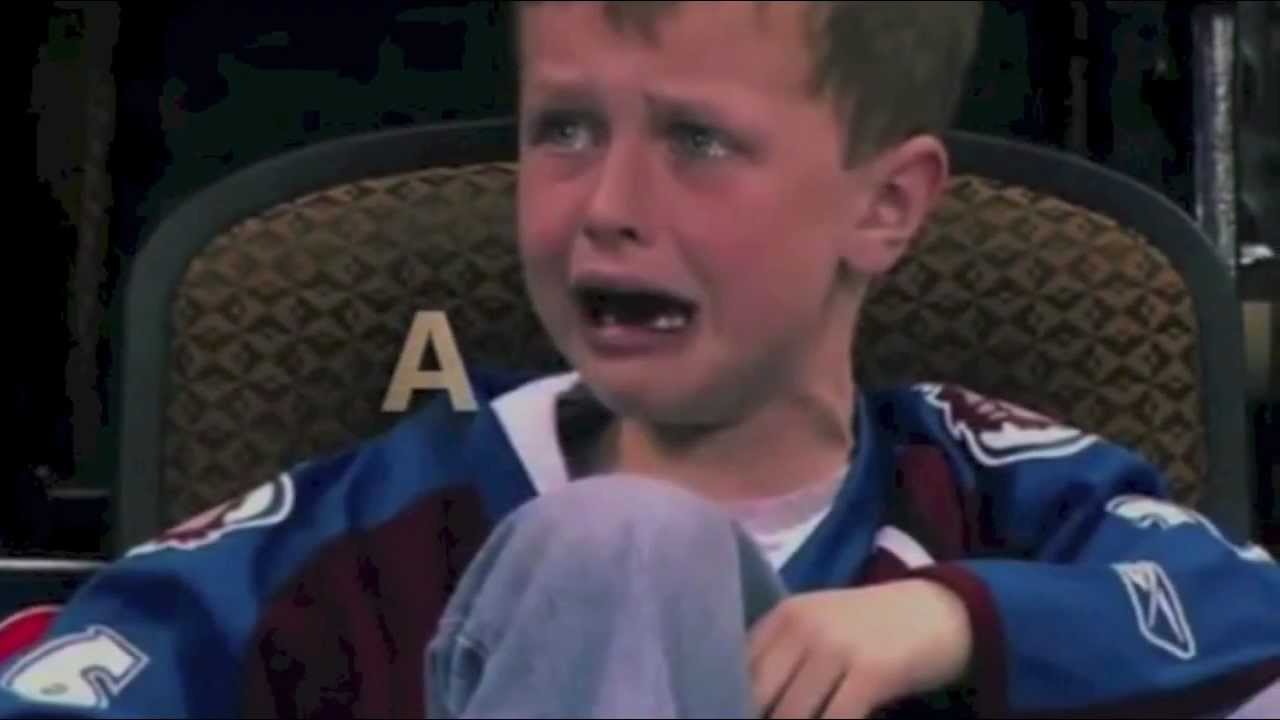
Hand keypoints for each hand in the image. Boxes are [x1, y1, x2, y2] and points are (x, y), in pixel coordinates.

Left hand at [748, 579, 972, 718]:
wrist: (941, 612)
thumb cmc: (873, 629)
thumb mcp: (819, 627)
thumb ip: (781, 658)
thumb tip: (744, 703)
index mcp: (784, 617)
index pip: (737, 669)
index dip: (730, 703)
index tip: (731, 716)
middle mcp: (803, 627)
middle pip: (758, 696)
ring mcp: (836, 648)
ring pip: (791, 715)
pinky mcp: (871, 672)